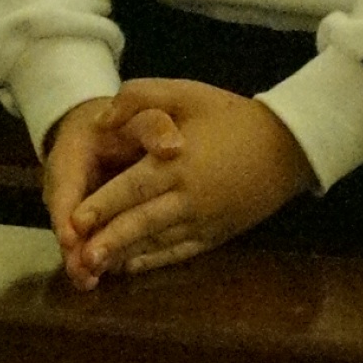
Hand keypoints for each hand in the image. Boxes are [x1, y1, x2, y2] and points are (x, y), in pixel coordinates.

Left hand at [64, 76, 315, 285]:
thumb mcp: (186, 92)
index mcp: (177, 163)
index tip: (74, 221)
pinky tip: (132, 267)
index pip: (131, 189)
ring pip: (157, 242)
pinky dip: (155, 261)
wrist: (288, 145)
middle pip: (140, 223)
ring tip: (96, 270)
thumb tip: (101, 119)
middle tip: (79, 258)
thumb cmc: (232, 116)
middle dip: (108, 242)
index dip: (101, 206)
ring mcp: (203, 220)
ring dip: (126, 256)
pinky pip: (180, 252)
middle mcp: (188, 197)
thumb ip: (140, 97)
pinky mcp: (216, 234)